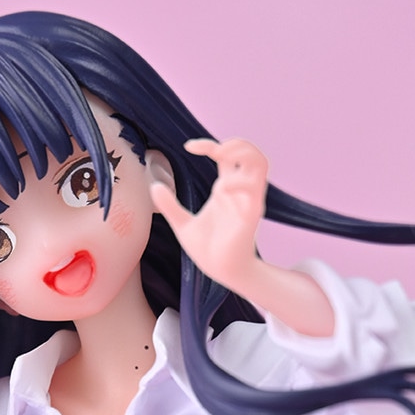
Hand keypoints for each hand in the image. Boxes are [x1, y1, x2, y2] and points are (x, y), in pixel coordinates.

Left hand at [150, 138, 267, 292]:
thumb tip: (154, 186)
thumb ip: (169, 205)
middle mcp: (239, 191)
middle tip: (214, 150)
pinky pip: (254, 188)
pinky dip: (238, 181)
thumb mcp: (182, 224)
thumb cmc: (207, 251)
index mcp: (225, 189)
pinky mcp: (251, 213)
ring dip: (242, 154)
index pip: (226, 155)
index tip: (189, 147)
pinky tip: (221, 189)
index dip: (209, 144)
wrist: (220, 272)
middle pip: (251, 153)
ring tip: (221, 158)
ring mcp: (248, 200)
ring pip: (260, 163)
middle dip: (236, 143)